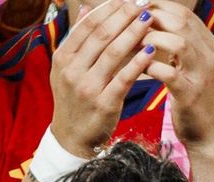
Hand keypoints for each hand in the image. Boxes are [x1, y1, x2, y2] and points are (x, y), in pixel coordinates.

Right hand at [49, 0, 155, 156]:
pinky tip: (151, 51)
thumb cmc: (75, 100)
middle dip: (124, 16)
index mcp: (63, 57)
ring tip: (149, 19)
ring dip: (133, 33)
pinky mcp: (104, 103)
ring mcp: (87, 87)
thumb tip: (86, 8)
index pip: (88, 26)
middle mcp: (72, 70)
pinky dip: (138, 63)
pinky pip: (124, 78)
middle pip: (101, 36)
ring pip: (113, 53)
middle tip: (142, 3)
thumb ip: (77, 39)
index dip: (109, 10)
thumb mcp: (67, 69)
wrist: (72, 137)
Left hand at [134, 3, 213, 149]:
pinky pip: (169, 74)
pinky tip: (136, 68)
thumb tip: (149, 20)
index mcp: (207, 44)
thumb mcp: (190, 65)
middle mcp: (208, 56)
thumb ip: (177, 43)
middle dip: (151, 18)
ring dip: (150, 39)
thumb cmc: (192, 97)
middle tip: (128, 22)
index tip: (135, 8)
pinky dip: (150, 67)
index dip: (158, 6)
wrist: (208, 134)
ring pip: (178, 43)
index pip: (183, 13)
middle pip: (180, 22)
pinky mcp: (191, 95)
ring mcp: (202, 75)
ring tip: (131, 43)